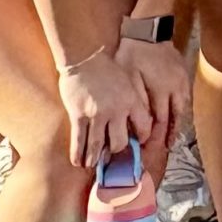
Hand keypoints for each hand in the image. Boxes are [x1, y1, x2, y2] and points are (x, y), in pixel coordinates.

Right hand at [57, 49, 148, 170]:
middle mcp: (116, 110)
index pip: (143, 126)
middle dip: (114, 152)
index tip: (137, 144)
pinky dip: (78, 154)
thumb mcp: (128, 82)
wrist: (87, 56)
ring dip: (94, 158)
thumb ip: (131, 101)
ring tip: (92, 165)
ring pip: (97, 146)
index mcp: (132, 101)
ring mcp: (96, 114)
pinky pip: (79, 140)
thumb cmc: (108, 68)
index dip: (141, 138)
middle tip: (110, 158)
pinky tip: (78, 161)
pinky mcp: (79, 115)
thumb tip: (133, 122)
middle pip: (119, 142)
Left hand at [116, 35, 189, 165]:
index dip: (156, 136)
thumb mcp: (128, 77)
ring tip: (172, 136)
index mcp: (161, 89)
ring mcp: (182, 79)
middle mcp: (175, 87)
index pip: (161, 120)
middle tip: (165, 148)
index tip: (149, 148)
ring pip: (184, 106)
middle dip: (170, 134)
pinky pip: (186, 96)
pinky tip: (176, 113)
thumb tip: (138, 122)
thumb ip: (136, 101)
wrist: (149, 29)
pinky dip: (181, 109)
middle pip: (177, 116)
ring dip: (178, 122)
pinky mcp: (183, 72)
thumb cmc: (133, 53)